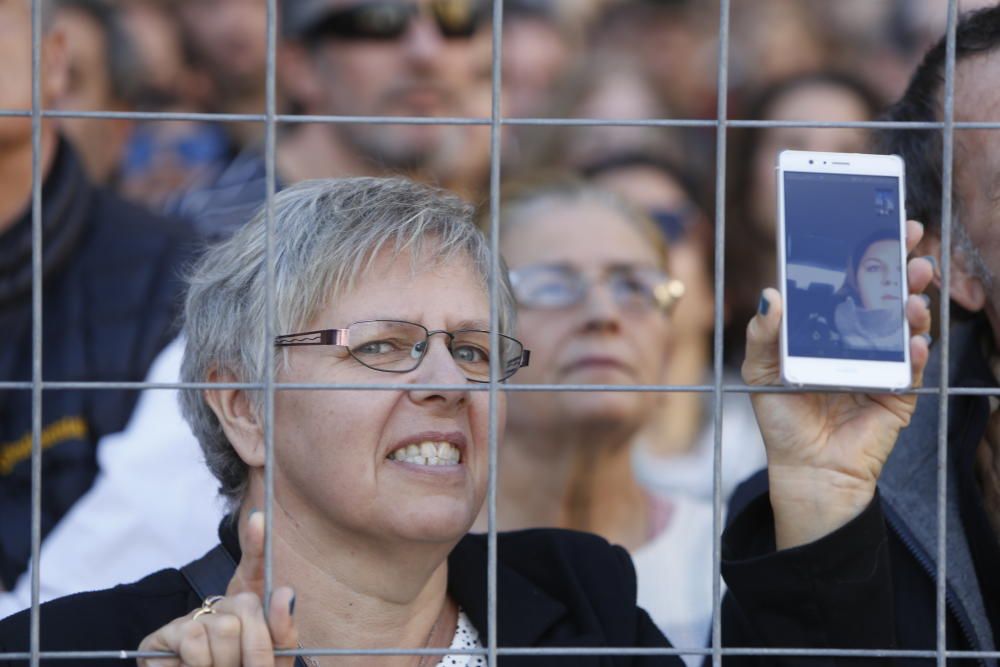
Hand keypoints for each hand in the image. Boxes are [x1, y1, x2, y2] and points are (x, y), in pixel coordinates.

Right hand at [138, 512, 296, 665]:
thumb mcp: (272, 657)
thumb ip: (283, 629)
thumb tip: (286, 592)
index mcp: (250, 610)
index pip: (253, 566)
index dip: (256, 542)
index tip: (258, 518)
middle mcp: (221, 606)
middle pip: (247, 605)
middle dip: (254, 649)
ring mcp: (192, 618)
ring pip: (224, 628)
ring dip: (226, 662)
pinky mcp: (165, 634)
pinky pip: (195, 639)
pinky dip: (201, 663)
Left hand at [743, 220, 933, 548]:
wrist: (806, 470)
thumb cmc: (782, 419)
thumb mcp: (760, 372)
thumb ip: (763, 335)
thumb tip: (770, 294)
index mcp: (826, 328)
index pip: (847, 283)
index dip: (861, 254)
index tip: (875, 223)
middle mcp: (857, 339)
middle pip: (883, 293)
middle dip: (899, 265)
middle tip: (909, 240)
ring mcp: (882, 364)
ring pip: (904, 324)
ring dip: (913, 302)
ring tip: (913, 290)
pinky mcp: (899, 393)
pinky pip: (914, 367)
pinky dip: (917, 351)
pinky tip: (916, 339)